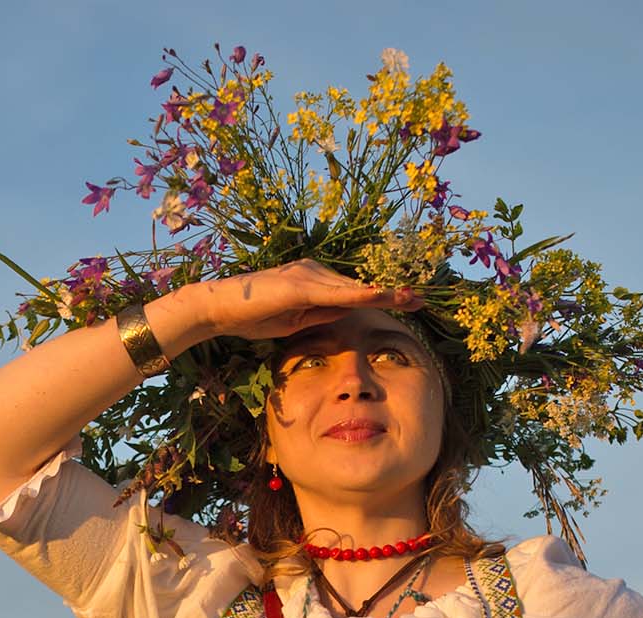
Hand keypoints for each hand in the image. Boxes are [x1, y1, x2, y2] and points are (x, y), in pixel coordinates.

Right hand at [167, 260, 422, 345]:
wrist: (218, 310)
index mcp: (314, 281)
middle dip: (392, 291)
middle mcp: (314, 271)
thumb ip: (321, 315)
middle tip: (424, 297)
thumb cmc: (251, 317)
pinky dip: (359, 295)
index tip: (409, 300)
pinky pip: (335, 292)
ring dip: (384, 292)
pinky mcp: (299, 284)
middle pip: (360, 285)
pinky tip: (379, 296)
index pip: (354, 290)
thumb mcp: (295, 322)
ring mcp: (307, 274)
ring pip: (353, 287)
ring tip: (412, 297)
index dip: (383, 295)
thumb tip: (346, 314)